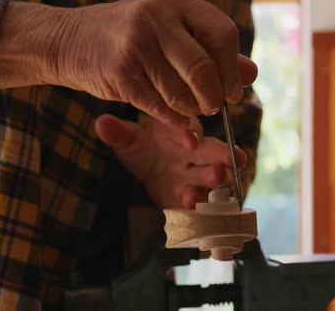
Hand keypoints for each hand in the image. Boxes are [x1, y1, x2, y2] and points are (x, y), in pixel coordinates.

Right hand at [52, 0, 257, 127]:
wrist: (68, 41)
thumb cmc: (128, 39)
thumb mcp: (170, 33)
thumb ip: (211, 49)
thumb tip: (251, 73)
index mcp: (175, 2)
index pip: (223, 34)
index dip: (232, 69)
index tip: (233, 92)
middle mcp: (157, 16)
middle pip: (205, 68)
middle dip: (214, 97)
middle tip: (212, 108)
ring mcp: (137, 43)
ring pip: (182, 93)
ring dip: (191, 111)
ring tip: (190, 112)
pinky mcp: (121, 72)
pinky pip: (159, 107)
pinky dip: (173, 120)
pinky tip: (176, 122)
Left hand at [94, 114, 246, 208]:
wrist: (147, 165)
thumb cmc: (142, 145)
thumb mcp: (128, 139)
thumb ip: (118, 133)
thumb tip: (101, 123)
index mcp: (181, 130)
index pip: (190, 127)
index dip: (191, 133)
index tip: (189, 140)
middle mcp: (195, 152)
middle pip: (212, 151)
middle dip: (223, 156)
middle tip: (233, 162)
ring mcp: (194, 175)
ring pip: (209, 176)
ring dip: (214, 181)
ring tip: (216, 185)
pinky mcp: (189, 196)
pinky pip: (197, 201)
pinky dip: (198, 207)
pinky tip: (196, 211)